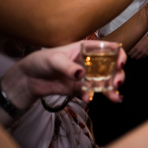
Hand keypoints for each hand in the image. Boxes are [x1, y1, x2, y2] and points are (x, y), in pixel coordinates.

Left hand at [1, 42, 126, 109]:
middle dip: (118, 75)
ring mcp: (85, 77)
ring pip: (104, 82)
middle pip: (111, 67)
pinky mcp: (78, 89)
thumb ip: (68, 67)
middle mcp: (90, 62)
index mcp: (87, 49)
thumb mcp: (54, 59)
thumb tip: (82, 74)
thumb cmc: (41, 61)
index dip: (119, 54)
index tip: (120, 63)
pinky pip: (90, 93)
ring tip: (115, 97)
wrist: (27, 79)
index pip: (109, 49)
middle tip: (117, 83)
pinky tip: (88, 99)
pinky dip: (92, 97)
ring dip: (111, 89)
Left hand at [129, 35, 147, 59]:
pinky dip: (140, 56)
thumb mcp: (137, 41)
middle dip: (132, 55)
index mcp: (136, 47)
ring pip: (136, 58)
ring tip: (137, 54)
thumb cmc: (144, 39)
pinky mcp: (146, 55)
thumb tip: (128, 49)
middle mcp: (139, 51)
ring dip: (136, 56)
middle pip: (132, 57)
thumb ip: (133, 46)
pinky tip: (141, 53)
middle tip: (132, 54)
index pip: (129, 53)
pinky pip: (141, 58)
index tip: (129, 52)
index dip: (128, 53)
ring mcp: (143, 53)